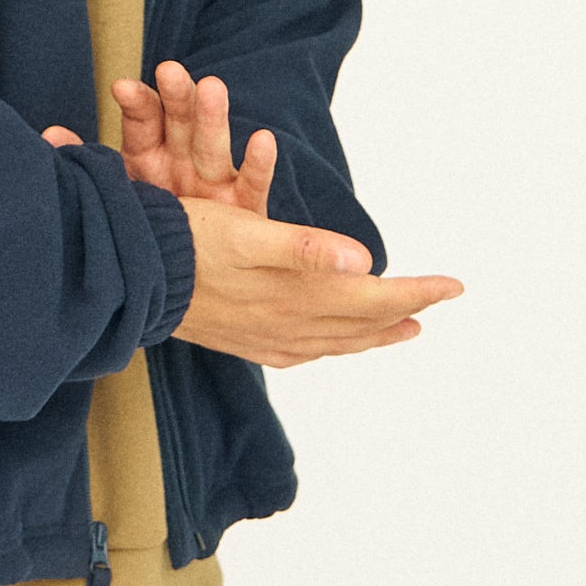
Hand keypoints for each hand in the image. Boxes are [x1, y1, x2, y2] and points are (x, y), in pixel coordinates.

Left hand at [41, 60, 276, 211]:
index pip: (143, 123)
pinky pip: (252, 184)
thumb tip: (49, 135)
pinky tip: (262, 140)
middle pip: (180, 124)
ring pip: (214, 146)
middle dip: (175, 97)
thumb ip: (88, 168)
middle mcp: (182, 162)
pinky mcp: (245, 208)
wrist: (192, 279)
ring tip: (213, 87)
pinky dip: (258, 164)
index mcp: (148, 157)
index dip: (136, 104)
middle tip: (169, 71)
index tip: (122, 87)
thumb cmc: (149, 229)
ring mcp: (214, 182)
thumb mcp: (116, 198)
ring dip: (213, 117)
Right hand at [171, 203, 463, 365]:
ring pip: (336, 340)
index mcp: (298, 295)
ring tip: (403, 328)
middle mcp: (289, 323)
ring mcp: (268, 337)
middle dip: (403, 310)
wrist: (131, 278)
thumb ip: (306, 248)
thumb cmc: (187, 244)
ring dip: (373, 333)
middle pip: (361, 322)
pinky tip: (329, 341)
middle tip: (437, 301)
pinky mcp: (246, 341)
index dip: (416, 290)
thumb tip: (365, 262)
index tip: (455, 285)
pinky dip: (330, 345)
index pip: (373, 296)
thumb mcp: (246, 235)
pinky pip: (303, 351)